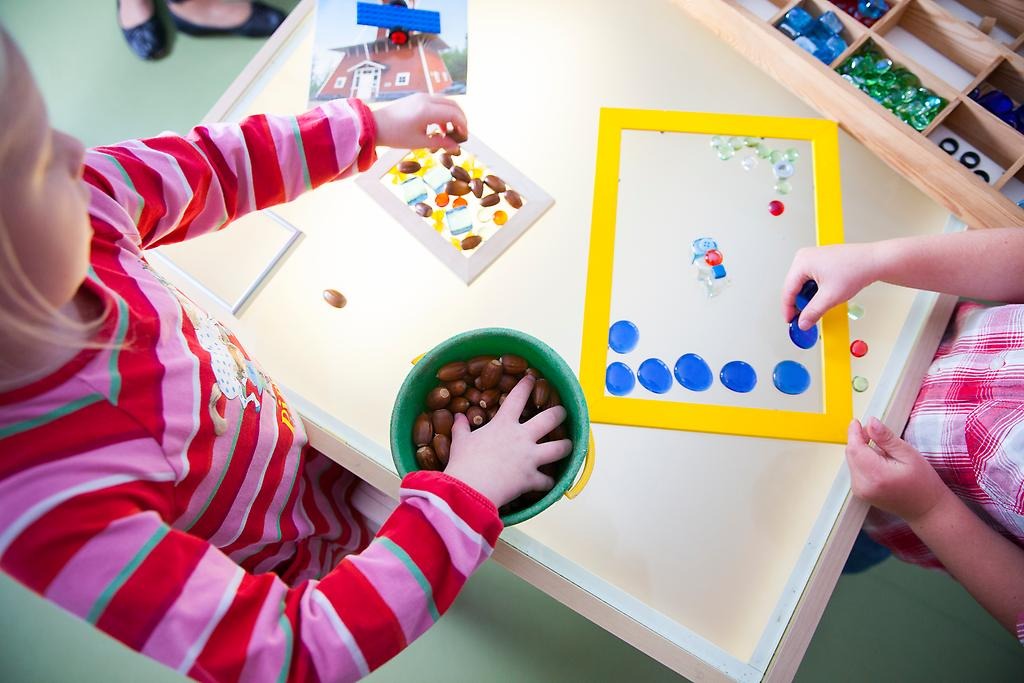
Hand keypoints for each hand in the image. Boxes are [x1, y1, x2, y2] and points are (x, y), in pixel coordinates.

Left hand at [372, 93, 466, 151]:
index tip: (465, 136)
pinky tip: (439, 127)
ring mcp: (421, 97)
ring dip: (452, 115)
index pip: (454, 114)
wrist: (374, 125)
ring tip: (450, 132)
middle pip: (453, 105)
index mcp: (427, 111)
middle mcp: (426, 100)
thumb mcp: (419, 142)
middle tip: (462, 133)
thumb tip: (455, 146)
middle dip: (460, 118)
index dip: (463, 125)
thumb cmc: (395, 135)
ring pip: (445, 102)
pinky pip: (436, 102)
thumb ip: (440, 143)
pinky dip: (442, 112)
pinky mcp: (417, 98)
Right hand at [443, 375, 572, 507]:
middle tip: (563, 412)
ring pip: (559, 448)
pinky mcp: (532, 478)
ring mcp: (530, 457)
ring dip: (566, 446)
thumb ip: (461, 428)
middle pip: (550, 419)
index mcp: (504, 424)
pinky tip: (551, 482)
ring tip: (569, 445)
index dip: (526, 385)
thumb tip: (458, 417)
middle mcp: (522, 437)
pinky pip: (547, 481)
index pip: (518, 397)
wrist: (470, 489)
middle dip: (559, 413)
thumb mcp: (460, 441)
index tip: (532, 377)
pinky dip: (549, 482)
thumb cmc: (463, 462)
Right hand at [781, 243, 880, 329]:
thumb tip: (803, 322)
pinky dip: (814, 291)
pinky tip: (822, 298)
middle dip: (799, 304)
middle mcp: (804, 257)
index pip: (788, 290)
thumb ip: (813, 312)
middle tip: (805, 318)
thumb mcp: (830, 297)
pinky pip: (810, 279)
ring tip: (818, 307)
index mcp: (802, 262)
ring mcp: (812, 257)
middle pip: (794, 287)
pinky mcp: (821, 260)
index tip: (791, 321)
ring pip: (802, 284)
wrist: (874, 261)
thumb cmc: (856, 269)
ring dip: (808, 298)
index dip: (788, 309)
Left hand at [845, 417, 949, 523]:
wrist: (926, 509)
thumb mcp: (908, 454)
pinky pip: (855, 470)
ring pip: (852, 461)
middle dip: (859, 440)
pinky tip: (880, 462)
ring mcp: (860, 491)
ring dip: (861, 451)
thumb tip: (870, 422)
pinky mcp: (860, 493)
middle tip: (874, 433)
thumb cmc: (922, 482)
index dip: (854, 433)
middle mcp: (863, 485)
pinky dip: (863, 461)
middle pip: (851, 454)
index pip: (854, 448)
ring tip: (883, 452)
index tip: (857, 422)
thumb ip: (886, 438)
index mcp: (876, 475)